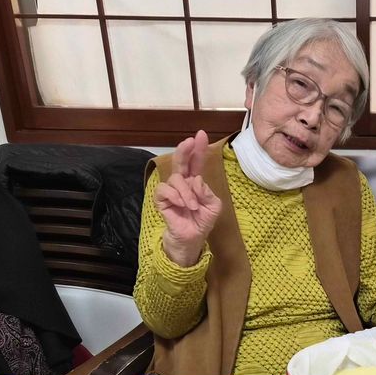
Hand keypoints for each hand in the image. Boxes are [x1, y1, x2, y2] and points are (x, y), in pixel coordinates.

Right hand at [155, 130, 223, 266]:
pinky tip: (181, 204)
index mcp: (196, 183)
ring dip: (187, 192)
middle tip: (189, 141)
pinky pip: (165, 190)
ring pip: (176, 179)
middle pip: (181, 162)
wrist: (191, 240)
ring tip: (193, 206)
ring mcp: (171, 191)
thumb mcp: (214, 207)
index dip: (198, 149)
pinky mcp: (161, 200)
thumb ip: (208, 192)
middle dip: (184, 150)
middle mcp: (183, 184)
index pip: (196, 163)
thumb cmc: (202, 222)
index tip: (201, 135)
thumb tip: (196, 180)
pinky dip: (175, 196)